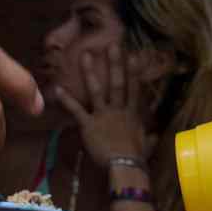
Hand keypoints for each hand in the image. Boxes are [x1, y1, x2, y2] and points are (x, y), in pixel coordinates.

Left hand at [54, 42, 154, 169]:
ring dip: (90, 72)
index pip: (134, 88)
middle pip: (117, 83)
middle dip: (114, 63)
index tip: (133, 55)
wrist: (125, 165)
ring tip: (85, 55)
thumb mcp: (147, 145)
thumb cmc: (137, 157)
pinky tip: (57, 88)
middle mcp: (118, 109)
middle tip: (111, 45)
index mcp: (132, 114)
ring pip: (97, 90)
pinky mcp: (89, 124)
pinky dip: (67, 100)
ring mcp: (103, 115)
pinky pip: (77, 110)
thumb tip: (154, 135)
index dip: (134, 71)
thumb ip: (149, 137)